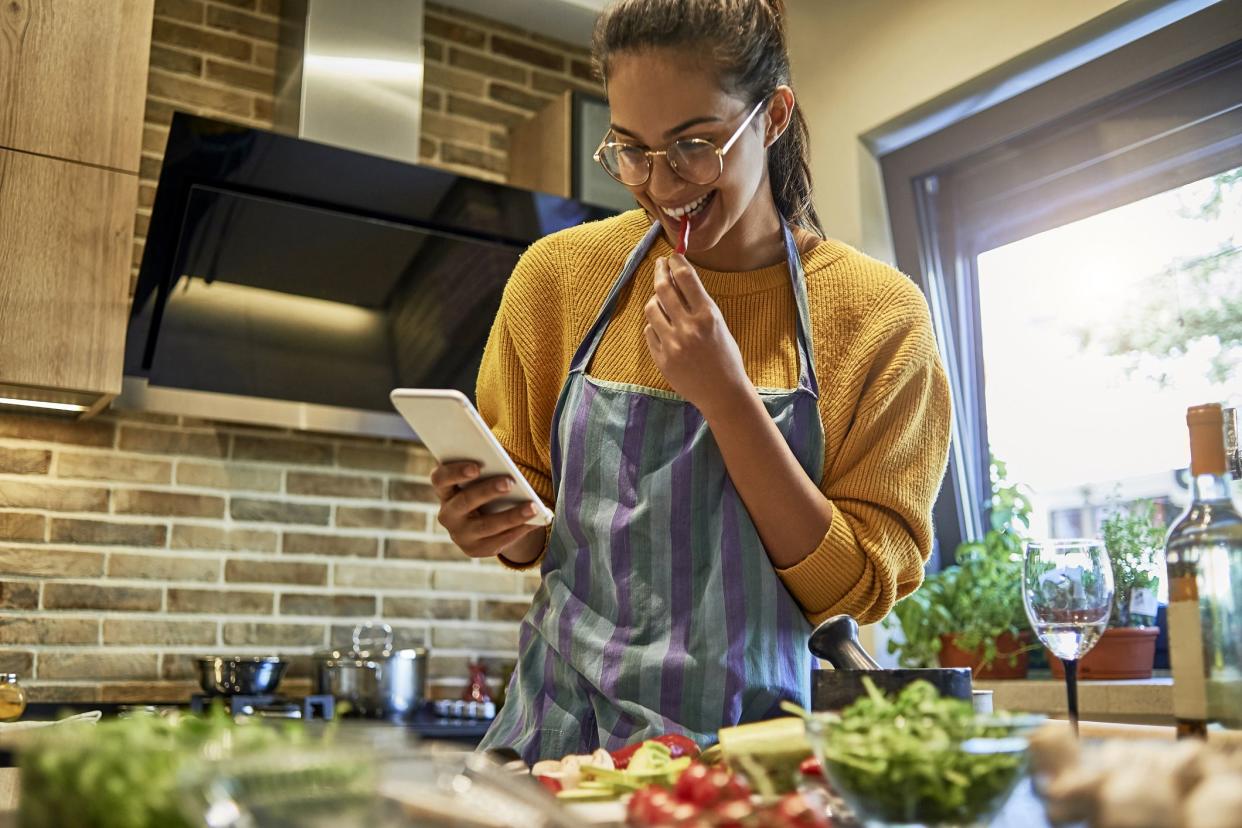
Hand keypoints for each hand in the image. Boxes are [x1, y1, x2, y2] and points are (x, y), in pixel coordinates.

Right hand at [431, 461, 542, 557]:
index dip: (455, 472)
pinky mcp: (473, 550)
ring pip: (485, 526)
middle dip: (488, 491)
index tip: (476, 467)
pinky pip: (497, 542)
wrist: (485, 519)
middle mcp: (447, 514)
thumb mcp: (482, 478)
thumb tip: (509, 468)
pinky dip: (517, 530)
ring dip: (511, 516)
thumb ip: (488, 470)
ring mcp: (459, 534)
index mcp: (445, 490)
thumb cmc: (484, 488)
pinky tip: (534, 522)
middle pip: (464, 501)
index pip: (440, 479)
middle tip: (510, 482)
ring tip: (533, 507)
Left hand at [643, 254, 750, 415]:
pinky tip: (662, 326)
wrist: (723, 392)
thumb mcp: (719, 324)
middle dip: (659, 271)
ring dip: (655, 299)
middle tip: (659, 265)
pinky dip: (654, 325)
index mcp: (708, 315)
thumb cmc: (726, 357)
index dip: (676, 262)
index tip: (672, 256)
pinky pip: (649, 331)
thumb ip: (699, 304)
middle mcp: (688, 327)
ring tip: (660, 299)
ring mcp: (672, 344)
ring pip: (651, 308)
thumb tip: (678, 278)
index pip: (686, 278)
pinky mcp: (661, 358)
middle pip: (664, 288)